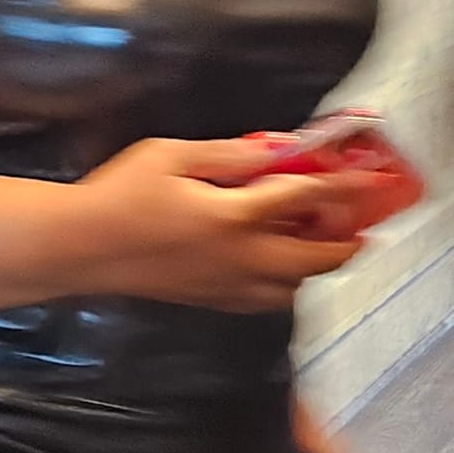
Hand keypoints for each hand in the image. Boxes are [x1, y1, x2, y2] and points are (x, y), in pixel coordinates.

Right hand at [71, 137, 363, 310]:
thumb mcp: (172, 155)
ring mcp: (228, 286)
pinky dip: (286, 286)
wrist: (80, 248)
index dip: (345, 184)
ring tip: (323, 245)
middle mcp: (242, 258)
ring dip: (318, 267)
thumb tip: (277, 150)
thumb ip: (230, 154)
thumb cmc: (120, 195)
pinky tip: (277, 269)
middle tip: (362, 224)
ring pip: (295, 287)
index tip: (372, 176)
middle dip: (348, 240)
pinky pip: (265, 302)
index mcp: (235, 216)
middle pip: (316, 258)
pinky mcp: (210, 301)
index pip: (307, 196)